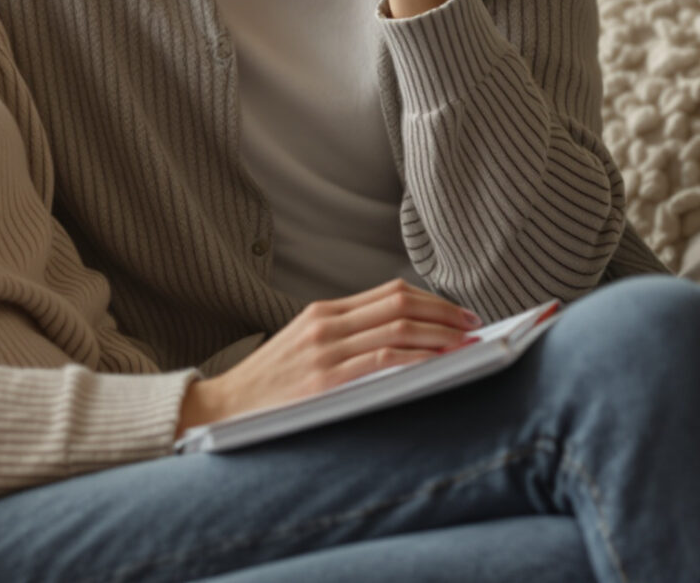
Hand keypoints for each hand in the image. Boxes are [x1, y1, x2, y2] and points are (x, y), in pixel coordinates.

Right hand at [176, 280, 478, 436]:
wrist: (226, 406)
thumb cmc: (270, 384)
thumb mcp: (304, 345)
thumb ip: (344, 336)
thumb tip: (399, 336)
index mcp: (323, 312)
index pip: (390, 292)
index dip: (432, 300)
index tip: (458, 313)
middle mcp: (326, 324)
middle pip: (400, 304)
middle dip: (445, 313)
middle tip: (473, 325)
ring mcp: (325, 350)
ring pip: (398, 328)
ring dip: (440, 335)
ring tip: (466, 344)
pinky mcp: (325, 379)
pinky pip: (383, 358)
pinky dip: (418, 356)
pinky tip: (438, 363)